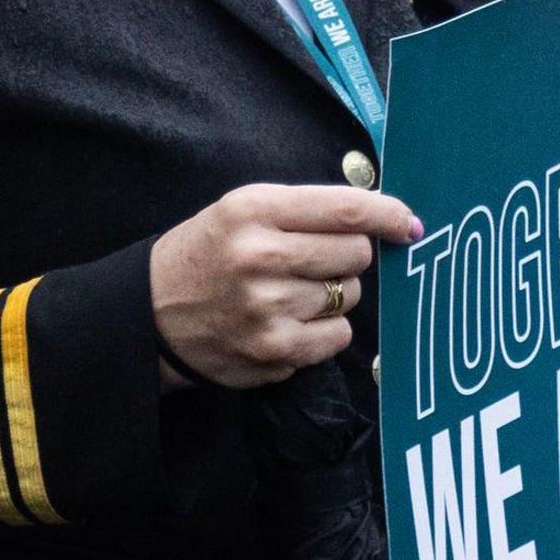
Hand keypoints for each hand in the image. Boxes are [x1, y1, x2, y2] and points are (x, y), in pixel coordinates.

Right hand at [149, 183, 420, 388]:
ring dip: (335, 294)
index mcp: (254, 210)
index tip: (408, 223)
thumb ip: (306, 209)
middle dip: (348, 256)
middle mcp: (261, 256)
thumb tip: (386, 217)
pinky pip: (337, 337)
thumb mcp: (242, 209)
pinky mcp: (273, 350)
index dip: (388, 215)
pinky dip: (326, 330)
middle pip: (356, 254)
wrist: (151, 313)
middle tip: (317, 260)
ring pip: (350, 297)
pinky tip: (293, 321)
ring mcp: (268, 308)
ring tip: (292, 292)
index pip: (346, 210)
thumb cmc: (209, 253)